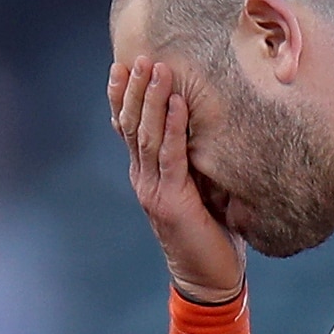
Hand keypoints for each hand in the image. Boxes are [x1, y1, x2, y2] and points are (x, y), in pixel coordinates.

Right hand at [108, 54, 245, 299]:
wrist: (210, 277)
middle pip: (132, 125)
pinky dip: (173, 126)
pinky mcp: (171, 201)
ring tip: (156, 68)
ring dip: (151, 99)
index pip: (127, 129)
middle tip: (139, 56)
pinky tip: (177, 103)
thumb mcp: (198, 189)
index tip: (123, 66)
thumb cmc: (210, 233)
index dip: (123, 97)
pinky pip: (170, 156)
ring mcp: (153, 190)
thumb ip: (192, 162)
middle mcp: (143, 178)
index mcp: (146, 174)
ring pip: (146, 135)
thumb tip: (205, 127)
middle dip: (135, 89)